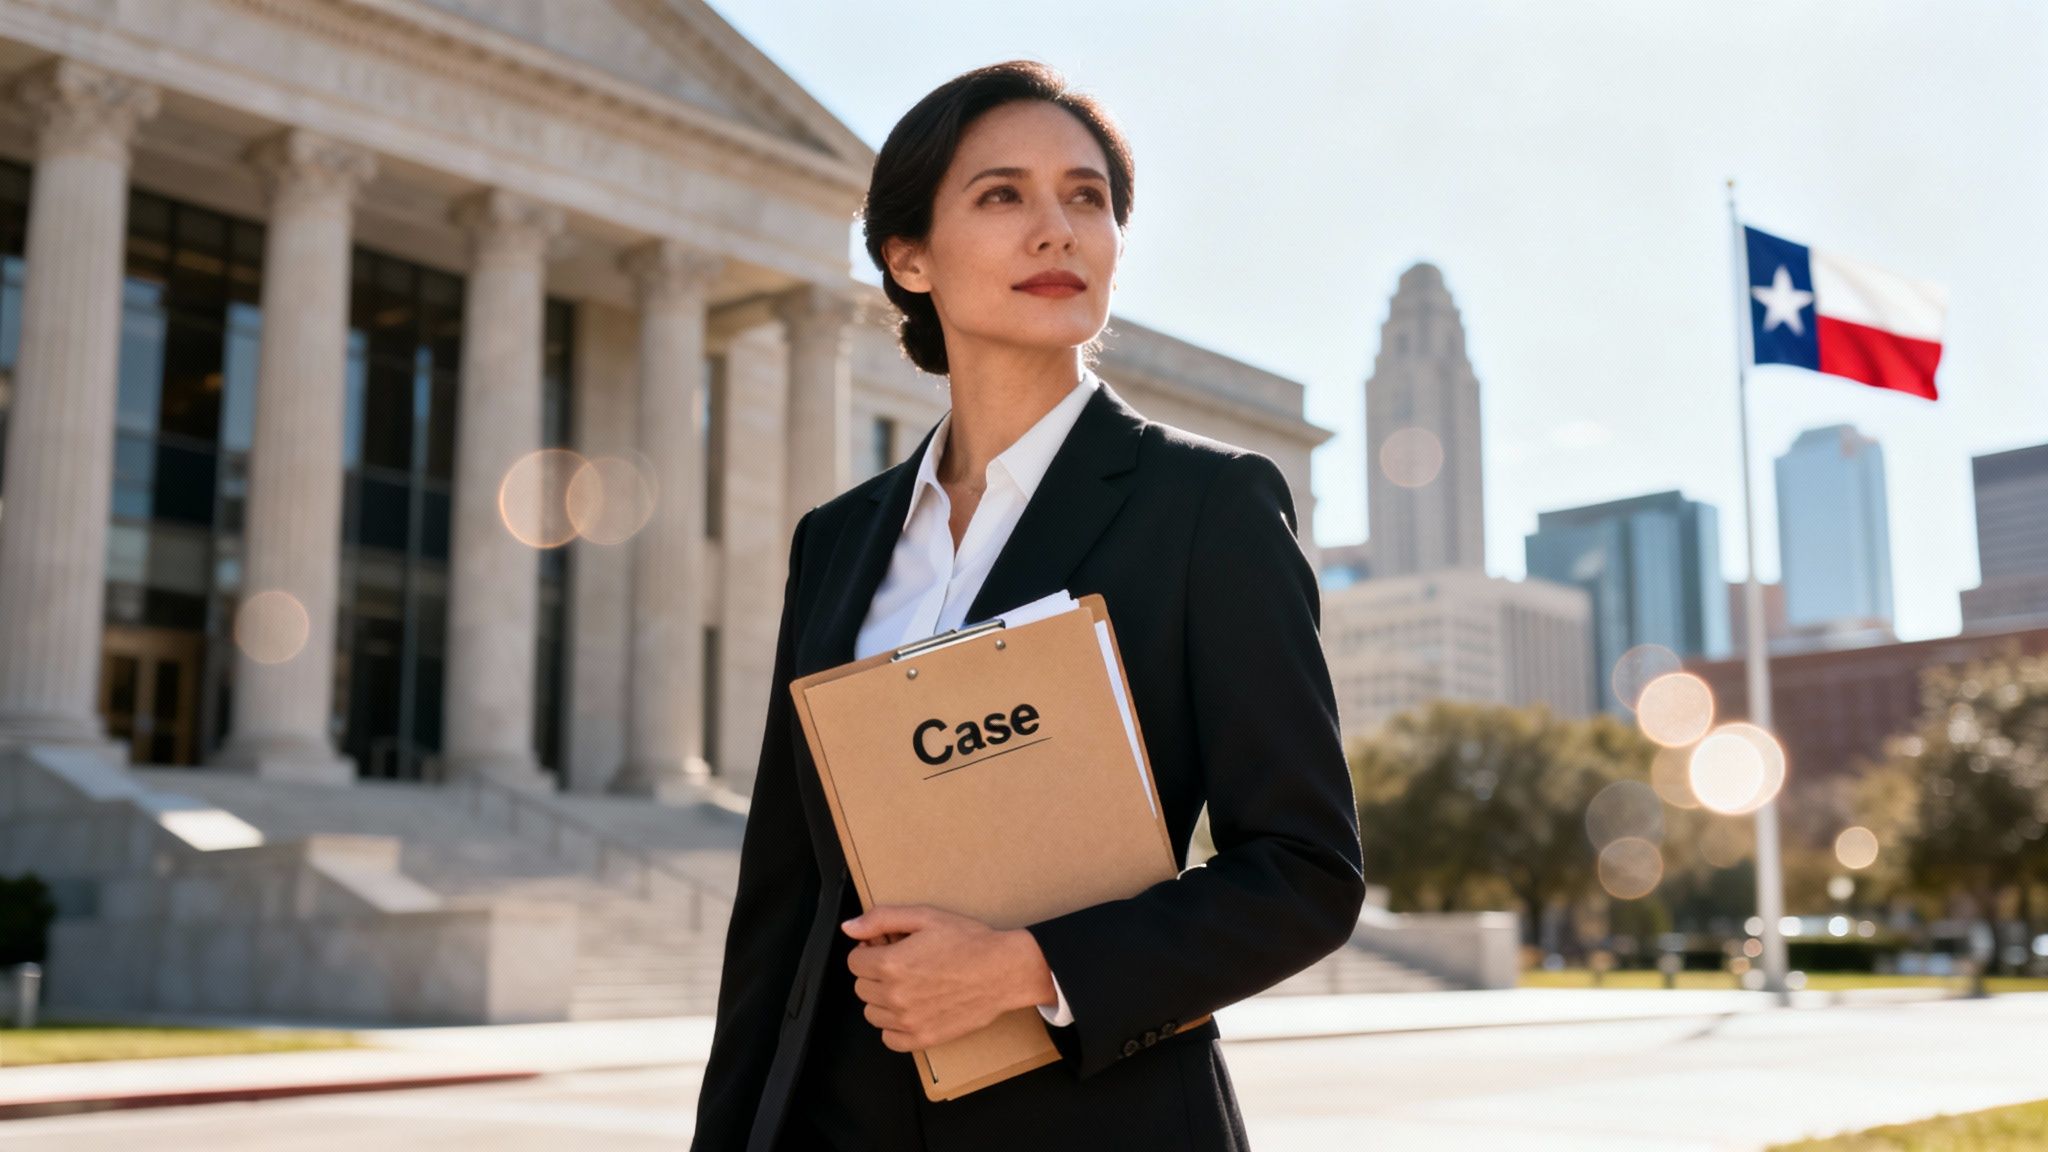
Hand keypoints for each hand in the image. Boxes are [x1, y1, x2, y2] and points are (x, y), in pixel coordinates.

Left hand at [842, 904, 1055, 1052]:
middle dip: (876, 973)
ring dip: (883, 999)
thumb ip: (881, 920)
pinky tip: (912, 1008)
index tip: (887, 948)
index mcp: (891, 964)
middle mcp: (895, 996)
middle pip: (861, 987)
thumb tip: (850, 928)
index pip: (854, 961)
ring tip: (911, 985)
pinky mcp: (923, 1038)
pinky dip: (895, 1026)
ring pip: (872, 1013)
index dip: (870, 951)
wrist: (1003, 970)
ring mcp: (908, 1021)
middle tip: (903, 964)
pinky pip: (889, 1038)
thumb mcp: (924, 917)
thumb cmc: (969, 942)